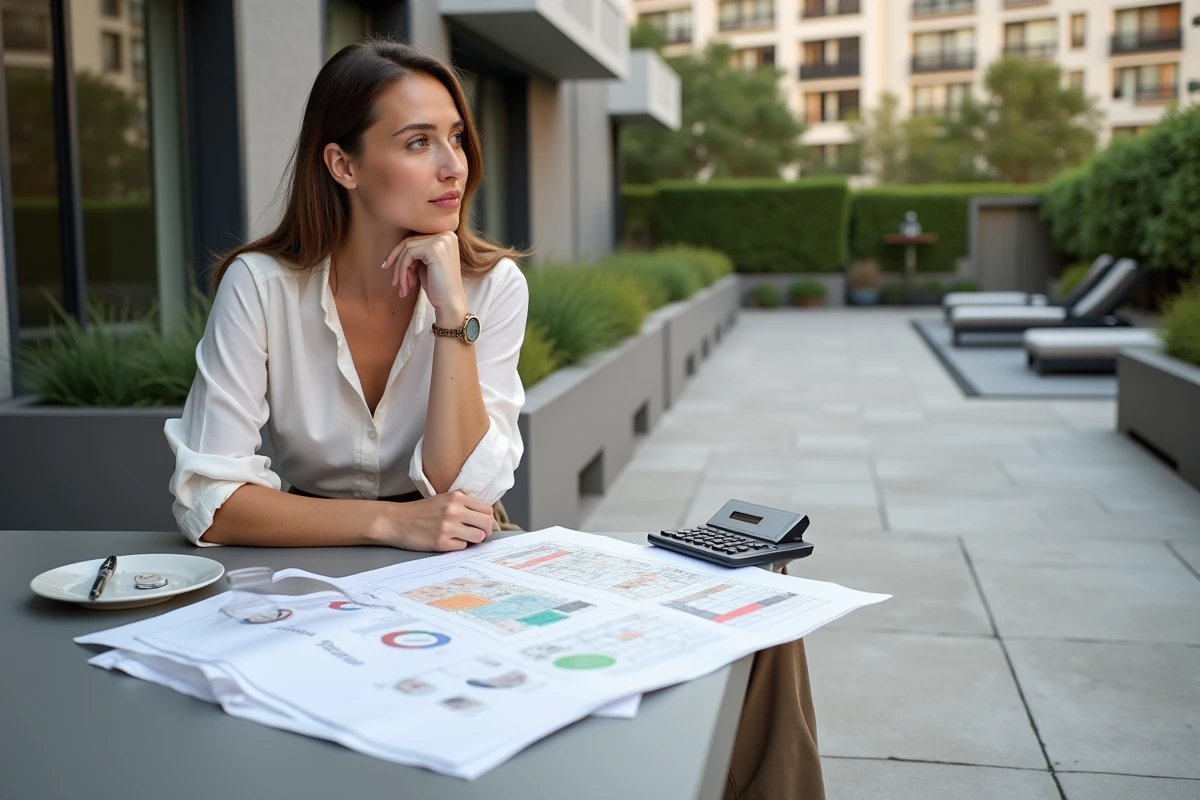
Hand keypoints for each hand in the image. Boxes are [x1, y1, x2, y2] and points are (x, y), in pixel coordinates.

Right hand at [374, 491, 493, 551]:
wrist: (396, 521)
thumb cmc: (420, 511)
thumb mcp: (443, 498)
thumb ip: (463, 504)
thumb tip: (485, 517)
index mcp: (456, 497)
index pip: (487, 509)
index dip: (487, 518)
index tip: (482, 523)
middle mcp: (454, 510)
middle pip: (487, 523)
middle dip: (485, 530)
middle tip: (478, 533)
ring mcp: (447, 527)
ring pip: (478, 537)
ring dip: (474, 539)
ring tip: (463, 537)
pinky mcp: (441, 542)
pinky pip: (462, 547)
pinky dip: (458, 545)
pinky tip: (449, 541)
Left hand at [382, 232, 465, 315]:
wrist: (450, 304)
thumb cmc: (438, 287)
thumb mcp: (425, 264)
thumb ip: (415, 252)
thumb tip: (395, 249)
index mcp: (446, 236)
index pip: (416, 238)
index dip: (401, 254)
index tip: (390, 268)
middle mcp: (446, 234)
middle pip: (410, 241)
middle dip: (398, 262)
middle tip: (394, 280)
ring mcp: (441, 240)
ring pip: (407, 248)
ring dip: (400, 270)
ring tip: (402, 286)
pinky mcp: (435, 249)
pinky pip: (408, 255)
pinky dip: (402, 271)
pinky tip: (406, 285)